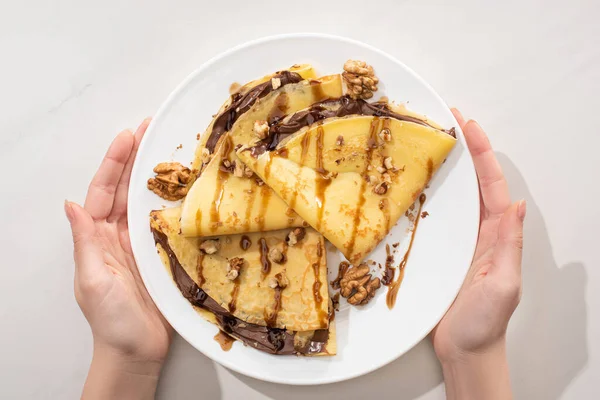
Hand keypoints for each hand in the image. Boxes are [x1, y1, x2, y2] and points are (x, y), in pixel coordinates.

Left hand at [65, 120, 171, 398]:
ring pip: (147, 200)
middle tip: (152, 128)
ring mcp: (142, 243)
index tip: (128, 135)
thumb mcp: (92, 279)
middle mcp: (119, 234)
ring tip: (170, 147)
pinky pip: (168, 221)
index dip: (115, 161)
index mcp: (98, 236)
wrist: (136, 351)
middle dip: (136, 157)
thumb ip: (85, 241)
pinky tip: (187, 186)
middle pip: (125, 188)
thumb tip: (71, 204)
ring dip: (156, 174)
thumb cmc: (110, 320)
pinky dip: (175, 201)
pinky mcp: (162, 254)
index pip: (103, 190)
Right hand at [431, 109, 524, 398]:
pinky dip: (427, 196)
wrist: (465, 349)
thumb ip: (509, 246)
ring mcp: (460, 240)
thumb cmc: (485, 322)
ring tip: (428, 144)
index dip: (481, 153)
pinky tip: (412, 186)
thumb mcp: (503, 283)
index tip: (467, 125)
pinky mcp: (441, 251)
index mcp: (497, 234)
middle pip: (473, 182)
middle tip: (445, 122)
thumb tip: (517, 205)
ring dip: (444, 169)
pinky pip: (435, 217)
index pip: (492, 185)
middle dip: (463, 150)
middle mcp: (480, 231)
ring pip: (454, 196)